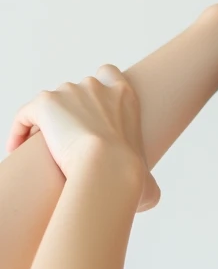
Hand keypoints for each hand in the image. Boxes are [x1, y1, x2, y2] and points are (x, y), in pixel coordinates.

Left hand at [5, 64, 160, 212]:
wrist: (110, 168)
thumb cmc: (131, 178)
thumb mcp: (149, 181)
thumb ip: (147, 181)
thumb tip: (149, 194)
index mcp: (125, 96)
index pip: (108, 74)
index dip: (97, 89)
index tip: (91, 111)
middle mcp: (95, 87)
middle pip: (74, 91)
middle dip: (69, 113)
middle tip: (66, 142)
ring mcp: (68, 92)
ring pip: (49, 106)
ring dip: (45, 124)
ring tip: (40, 152)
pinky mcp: (45, 104)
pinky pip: (25, 115)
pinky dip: (19, 130)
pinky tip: (17, 149)